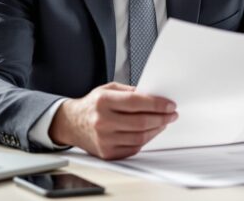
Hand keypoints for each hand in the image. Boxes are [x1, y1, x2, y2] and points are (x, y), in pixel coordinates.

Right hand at [48, 82, 177, 158]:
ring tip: (163, 123)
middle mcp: (103, 121)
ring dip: (157, 130)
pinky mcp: (107, 153)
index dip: (157, 104)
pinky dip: (145, 140)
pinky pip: (134, 148)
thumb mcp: (108, 90)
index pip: (136, 102)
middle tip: (171, 114)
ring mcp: (104, 139)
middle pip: (141, 122)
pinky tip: (150, 132)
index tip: (170, 105)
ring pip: (140, 137)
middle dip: (162, 118)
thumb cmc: (92, 105)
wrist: (71, 124)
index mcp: (103, 101)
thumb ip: (130, 92)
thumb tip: (155, 97)